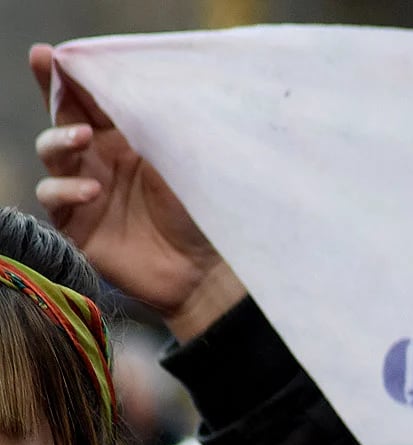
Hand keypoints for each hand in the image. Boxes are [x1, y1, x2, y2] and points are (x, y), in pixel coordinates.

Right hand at [28, 43, 241, 339]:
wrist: (209, 272)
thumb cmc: (205, 213)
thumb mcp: (184, 160)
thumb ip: (157, 125)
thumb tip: (136, 76)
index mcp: (129, 138)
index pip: (94, 98)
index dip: (73, 74)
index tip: (55, 52)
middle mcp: (103, 158)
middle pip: (64, 115)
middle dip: (52, 90)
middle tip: (52, 70)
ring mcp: (86, 189)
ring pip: (50, 150)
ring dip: (58, 138)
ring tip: (81, 137)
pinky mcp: (76, 223)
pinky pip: (51, 196)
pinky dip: (63, 189)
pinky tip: (90, 191)